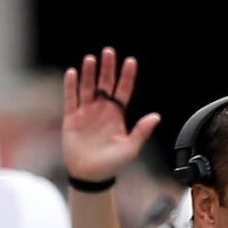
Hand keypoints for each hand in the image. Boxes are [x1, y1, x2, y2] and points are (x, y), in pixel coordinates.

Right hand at [60, 47, 160, 186]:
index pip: (123, 91)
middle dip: (107, 68)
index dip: (126, 77)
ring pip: (88, 88)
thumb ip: (141, 131)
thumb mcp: (130, 147)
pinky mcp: (71, 118)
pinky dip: (71, 86)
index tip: (130, 61)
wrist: (91, 175)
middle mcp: (102, 110)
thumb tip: (156, 117)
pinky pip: (71, 98)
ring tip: (91, 59)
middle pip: (105, 84)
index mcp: (117, 115)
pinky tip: (72, 73)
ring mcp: (86, 113)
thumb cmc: (112, 164)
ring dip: (89, 73)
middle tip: (109, 51)